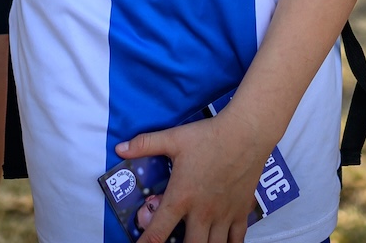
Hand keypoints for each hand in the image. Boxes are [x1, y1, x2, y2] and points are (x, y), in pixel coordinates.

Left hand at [117, 111, 271, 242]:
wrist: (246, 133)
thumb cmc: (209, 136)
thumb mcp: (173, 138)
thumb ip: (145, 145)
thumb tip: (119, 148)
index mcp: (181, 197)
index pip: (158, 232)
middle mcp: (202, 212)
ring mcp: (223, 215)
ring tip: (197, 242)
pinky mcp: (241, 212)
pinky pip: (237, 240)